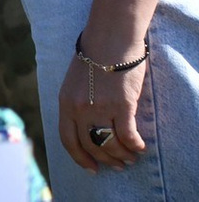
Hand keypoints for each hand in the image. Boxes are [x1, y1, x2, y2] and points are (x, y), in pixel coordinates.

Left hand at [57, 40, 148, 172]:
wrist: (109, 37)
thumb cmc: (94, 56)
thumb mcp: (74, 81)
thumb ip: (77, 102)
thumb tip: (86, 126)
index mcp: (64, 102)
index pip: (67, 139)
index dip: (80, 158)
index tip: (91, 168)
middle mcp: (79, 108)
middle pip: (90, 146)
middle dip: (105, 160)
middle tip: (118, 165)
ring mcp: (99, 107)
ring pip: (110, 144)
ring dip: (122, 155)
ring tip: (131, 157)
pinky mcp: (121, 105)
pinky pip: (127, 136)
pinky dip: (135, 145)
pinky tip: (139, 146)